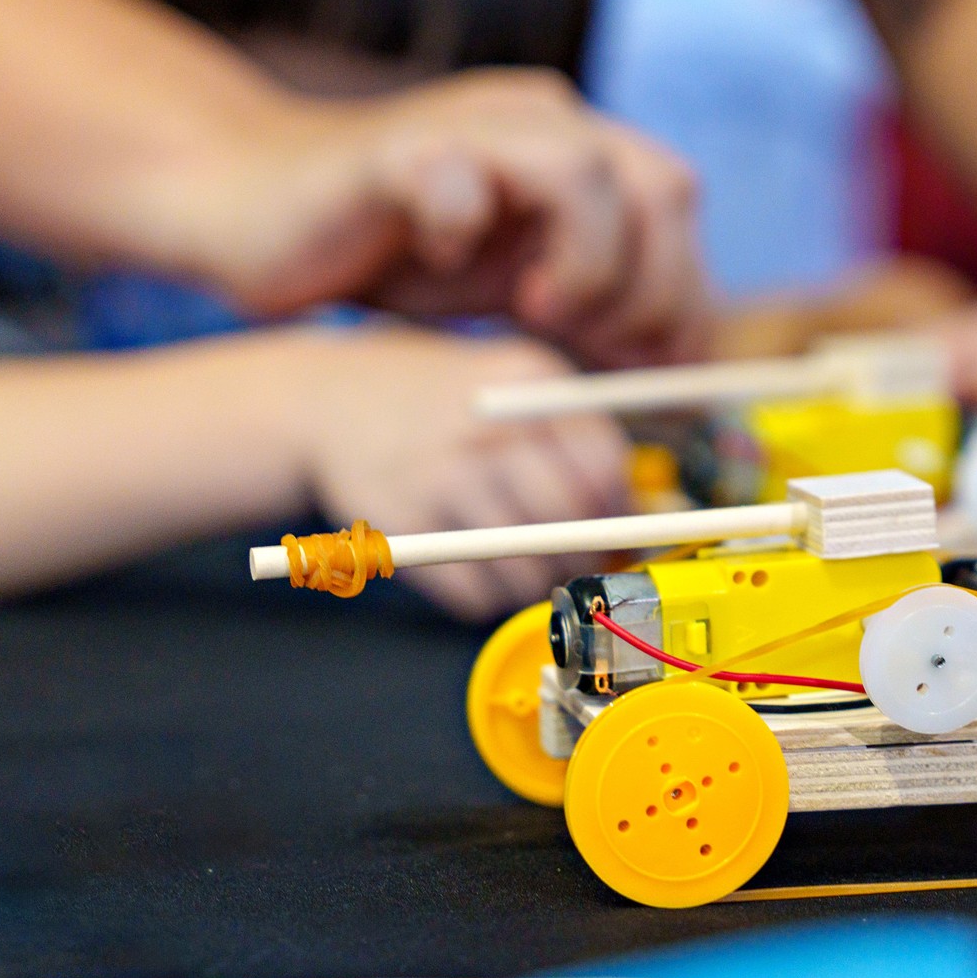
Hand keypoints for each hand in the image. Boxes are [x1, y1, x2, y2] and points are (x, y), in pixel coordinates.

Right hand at [182, 69, 711, 369]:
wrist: (259, 211)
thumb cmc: (398, 254)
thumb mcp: (520, 291)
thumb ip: (599, 312)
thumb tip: (679, 374)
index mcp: (579, 149)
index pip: (677, 206)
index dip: (685, 295)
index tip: (658, 369)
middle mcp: (540, 120)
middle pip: (658, 182)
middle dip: (646, 286)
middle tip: (592, 342)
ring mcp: (472, 123)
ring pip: (584, 168)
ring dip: (580, 260)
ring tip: (529, 309)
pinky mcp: (397, 147)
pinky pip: (459, 176)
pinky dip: (463, 232)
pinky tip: (439, 260)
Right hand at [284, 324, 629, 619]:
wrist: (330, 397)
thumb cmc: (446, 400)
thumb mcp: (514, 383)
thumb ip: (579, 435)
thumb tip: (646, 515)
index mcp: (528, 381)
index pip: (605, 467)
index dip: (619, 512)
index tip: (616, 529)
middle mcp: (485, 427)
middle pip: (570, 524)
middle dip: (583, 558)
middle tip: (575, 560)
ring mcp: (438, 476)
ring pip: (524, 568)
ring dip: (537, 583)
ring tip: (526, 566)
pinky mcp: (400, 524)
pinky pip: (472, 594)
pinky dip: (485, 596)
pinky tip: (477, 567)